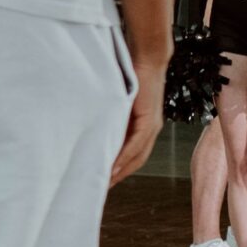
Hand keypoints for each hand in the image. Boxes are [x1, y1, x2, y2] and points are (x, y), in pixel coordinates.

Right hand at [109, 66, 165, 185]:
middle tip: (99, 189)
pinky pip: (136, 143)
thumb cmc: (131, 74)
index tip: (102, 181)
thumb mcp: (119, 102)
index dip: (119, 170)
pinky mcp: (149, 119)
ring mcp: (152, 125)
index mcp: (144, 126)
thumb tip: (95, 129)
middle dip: (118, 177)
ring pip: (136, 156)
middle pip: (135, 161)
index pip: (132, 156)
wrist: (147, 57)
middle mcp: (151, 129)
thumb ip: (112, 116)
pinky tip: (113, 167)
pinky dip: (124, 157)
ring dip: (120, 172)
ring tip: (103, 184)